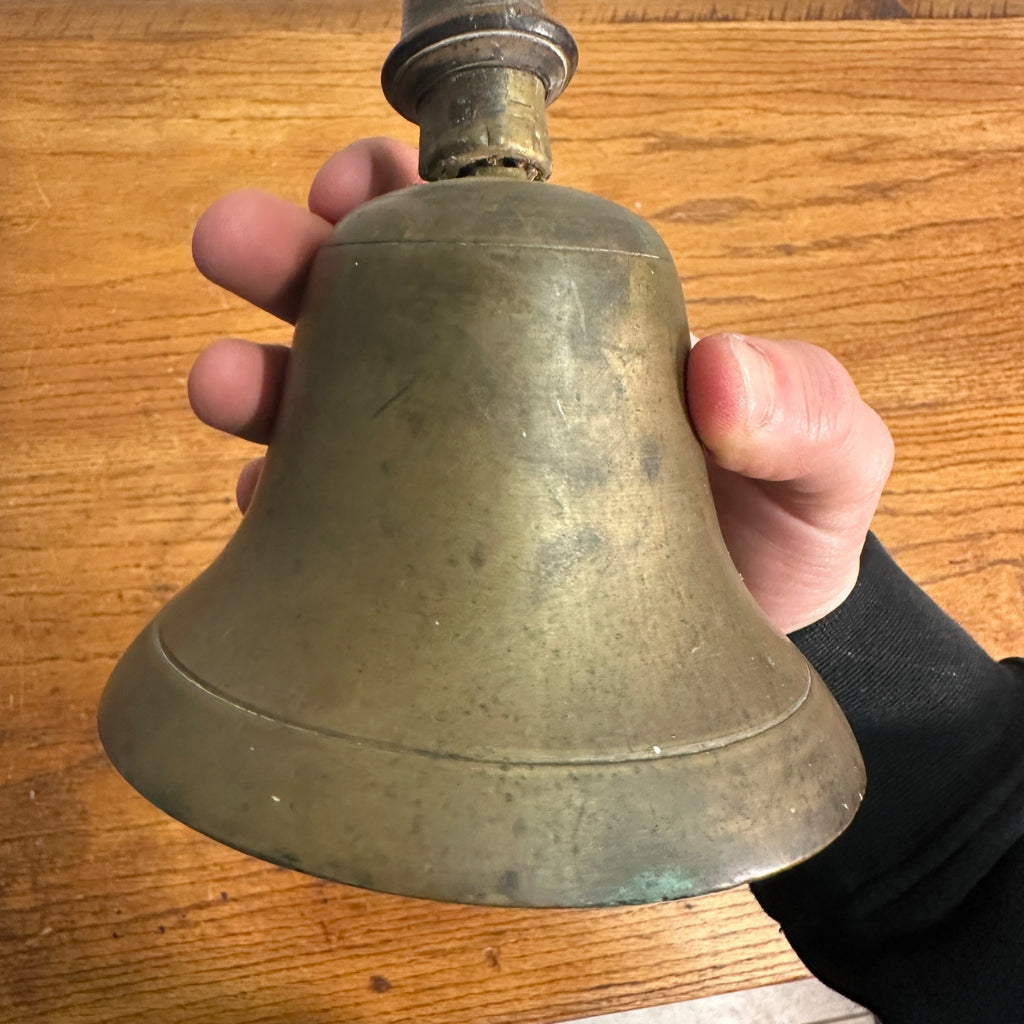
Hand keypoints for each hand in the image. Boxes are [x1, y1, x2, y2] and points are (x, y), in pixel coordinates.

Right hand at [188, 138, 891, 634]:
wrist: (734, 677)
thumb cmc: (780, 548)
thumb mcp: (827, 466)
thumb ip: (805, 406)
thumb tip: (717, 371)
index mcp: (568, 345)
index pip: (477, 244)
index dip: (406, 202)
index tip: (353, 185)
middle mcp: (489, 405)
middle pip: (373, 310)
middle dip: (296, 263)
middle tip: (243, 245)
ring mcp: (437, 494)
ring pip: (323, 413)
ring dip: (260, 380)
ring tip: (224, 383)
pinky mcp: (410, 582)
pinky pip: (326, 534)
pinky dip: (287, 513)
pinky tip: (267, 511)